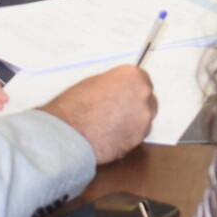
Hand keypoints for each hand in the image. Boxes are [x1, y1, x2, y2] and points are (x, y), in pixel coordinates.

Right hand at [40, 63, 156, 162]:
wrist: (69, 135)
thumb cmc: (74, 108)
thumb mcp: (92, 84)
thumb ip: (112, 85)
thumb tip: (117, 90)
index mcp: (131, 77)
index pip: (142, 78)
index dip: (131, 87)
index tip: (126, 92)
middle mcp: (142, 95)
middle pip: (147, 99)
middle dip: (135, 103)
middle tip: (118, 109)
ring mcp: (143, 119)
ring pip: (144, 119)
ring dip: (133, 120)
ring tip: (111, 124)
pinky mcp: (138, 139)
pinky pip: (137, 135)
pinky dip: (127, 135)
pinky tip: (111, 136)